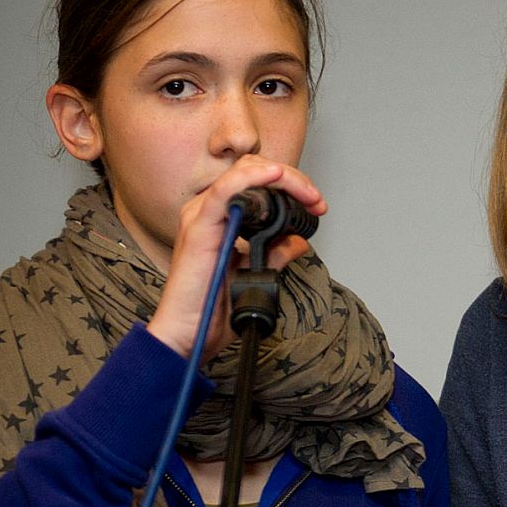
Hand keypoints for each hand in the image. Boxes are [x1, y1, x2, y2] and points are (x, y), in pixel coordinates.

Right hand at [144, 155, 325, 362]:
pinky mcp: (199, 228)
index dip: (291, 185)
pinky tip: (275, 176)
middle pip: (254, 170)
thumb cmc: (211, 309)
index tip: (317, 206)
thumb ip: (275, 253)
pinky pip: (226, 190)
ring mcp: (200, 216)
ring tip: (309, 197)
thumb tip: (298, 241)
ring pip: (244, 172)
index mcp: (220, 218)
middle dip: (294, 180)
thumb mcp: (256, 276)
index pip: (257, 181)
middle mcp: (209, 211)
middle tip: (317, 202)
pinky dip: (253, 179)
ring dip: (283, 178)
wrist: (188, 335)